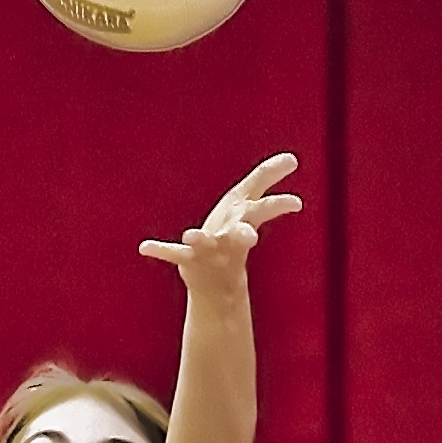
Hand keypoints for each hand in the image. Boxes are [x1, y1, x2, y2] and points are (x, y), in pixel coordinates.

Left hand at [139, 154, 301, 296]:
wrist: (216, 284)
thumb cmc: (232, 235)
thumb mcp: (247, 205)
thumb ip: (266, 178)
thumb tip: (291, 158)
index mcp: (243, 219)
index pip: (265, 209)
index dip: (279, 205)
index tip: (296, 204)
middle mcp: (229, 236)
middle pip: (240, 232)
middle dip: (243, 234)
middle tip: (249, 238)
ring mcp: (209, 250)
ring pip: (206, 243)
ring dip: (200, 239)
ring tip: (191, 234)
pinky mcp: (188, 259)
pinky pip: (173, 253)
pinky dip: (160, 250)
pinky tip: (145, 246)